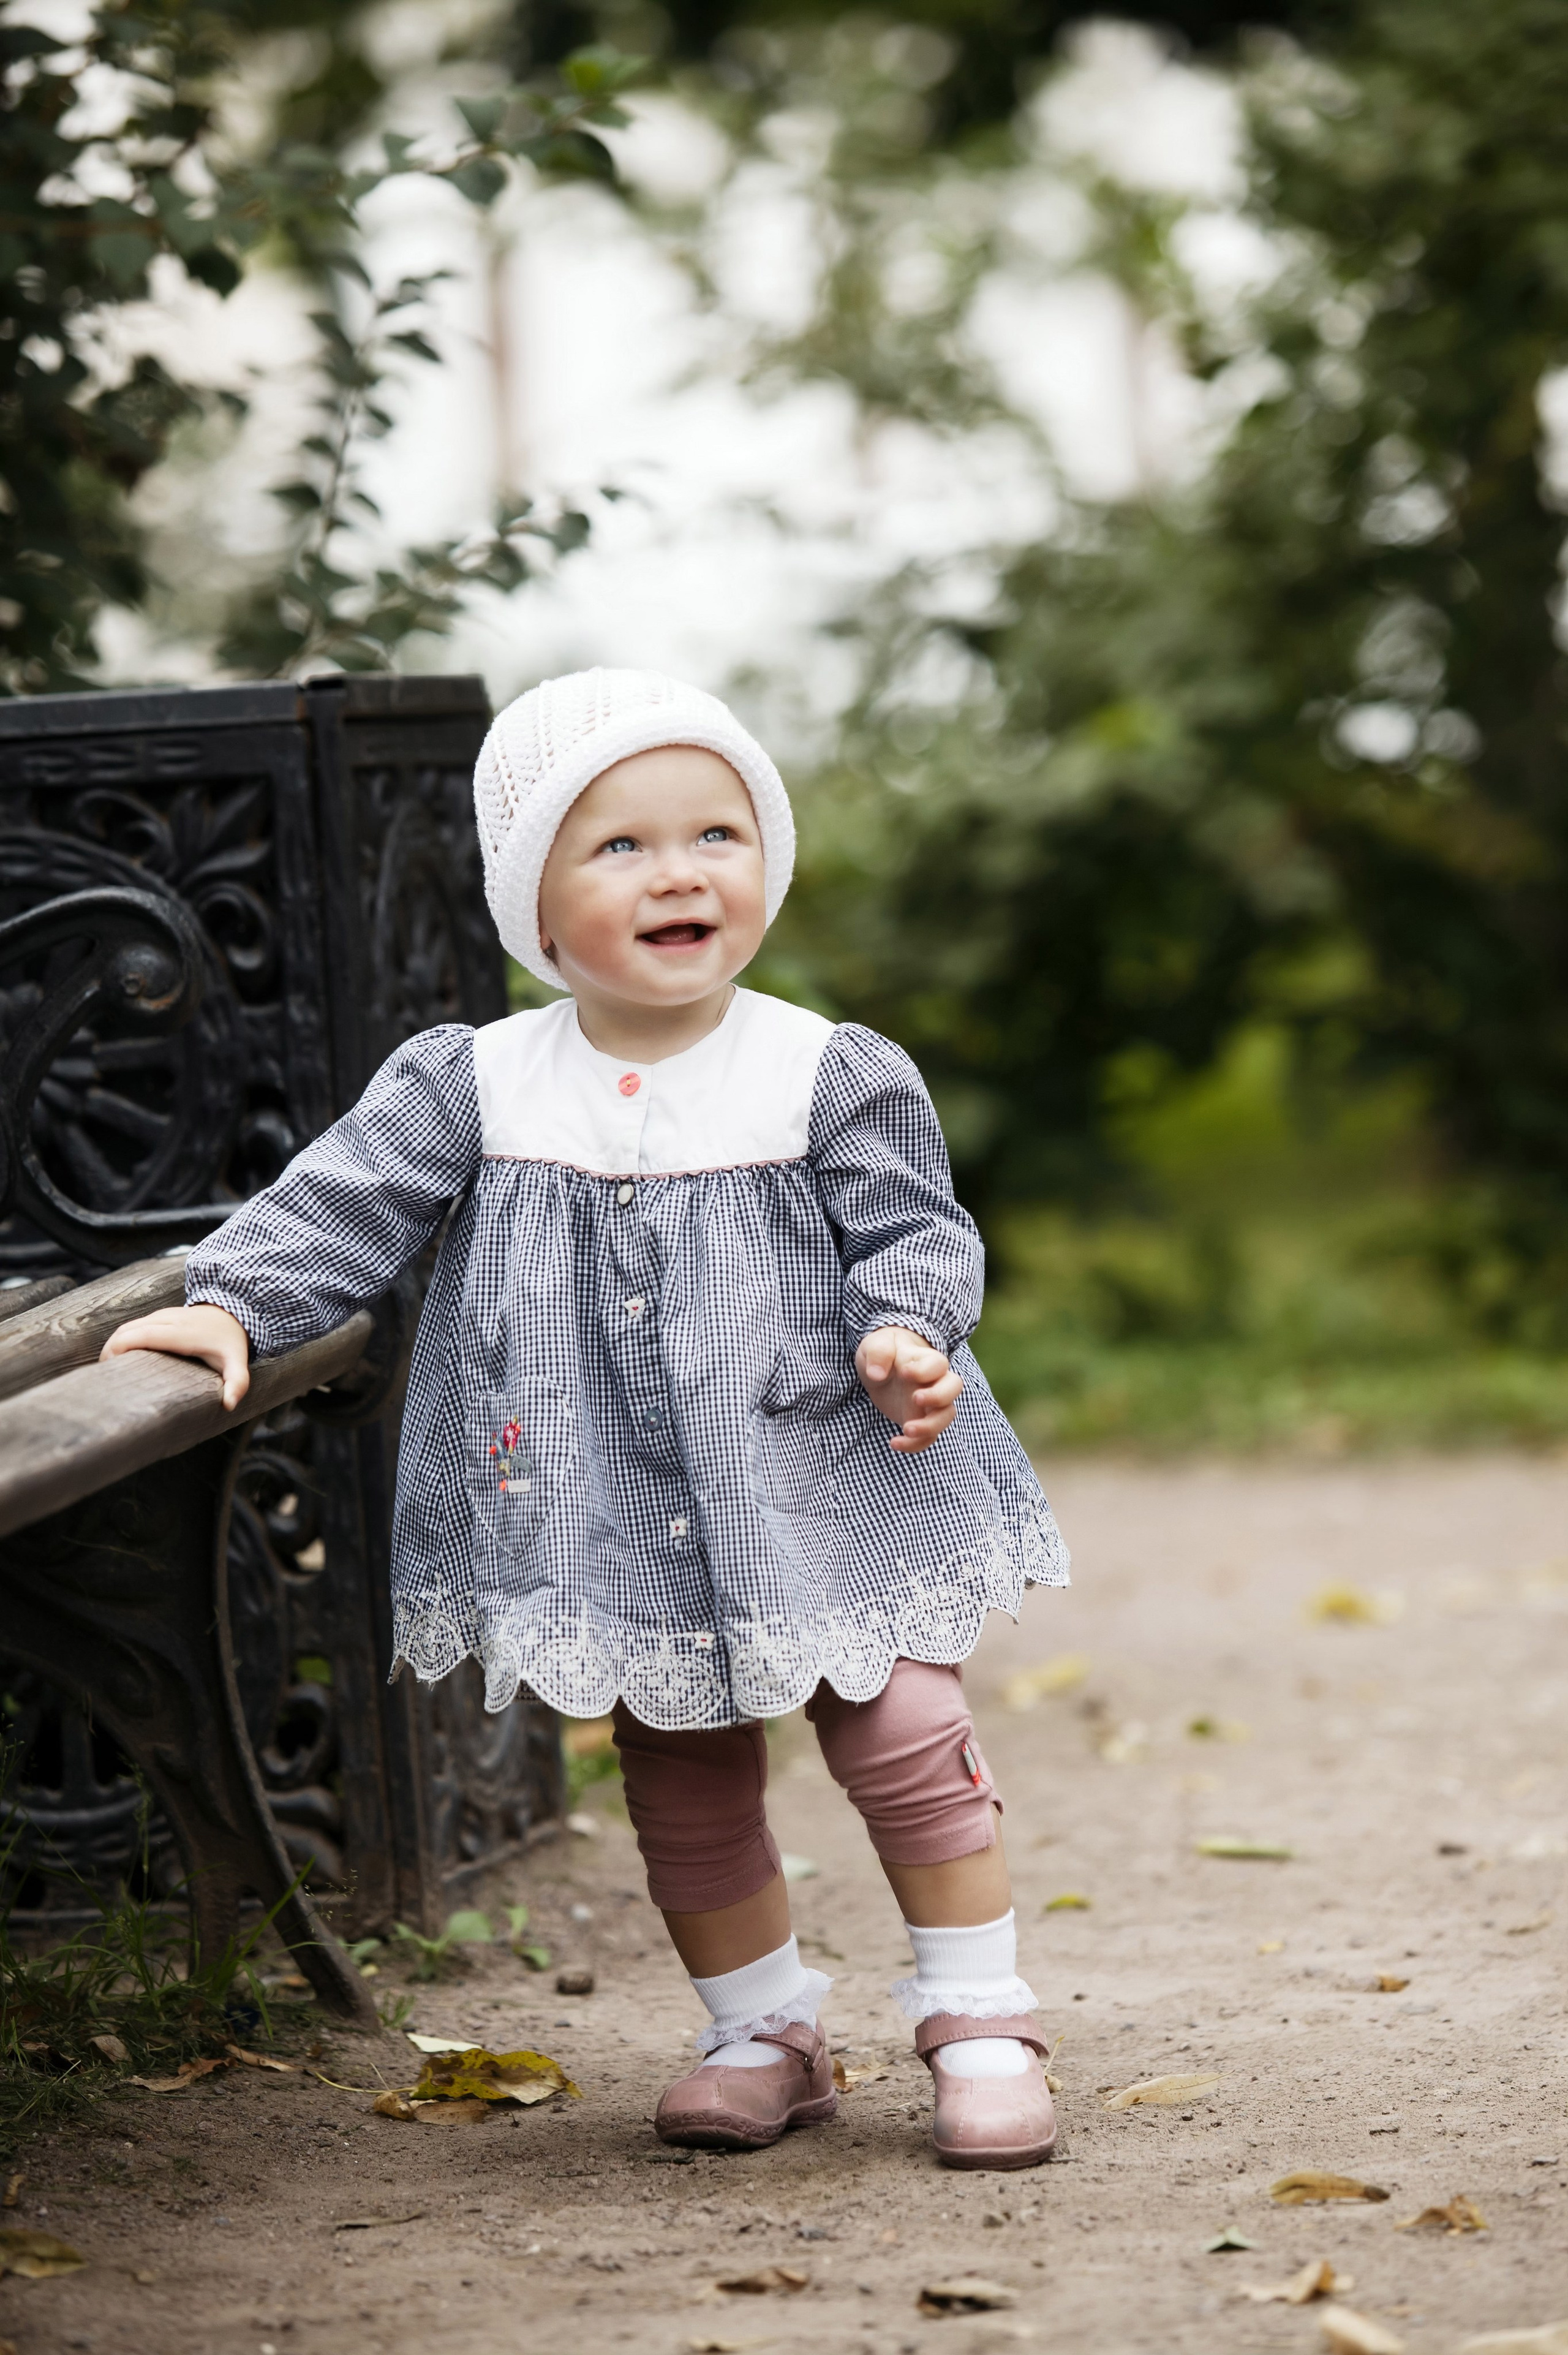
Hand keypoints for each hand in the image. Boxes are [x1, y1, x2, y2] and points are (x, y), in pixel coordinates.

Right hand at [100, 1303, 251, 1410]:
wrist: (235, 1313)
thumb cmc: (231, 1343)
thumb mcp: (238, 1362)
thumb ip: (237, 1382)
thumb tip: (228, 1404)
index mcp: (181, 1333)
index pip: (143, 1335)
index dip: (120, 1347)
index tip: (107, 1366)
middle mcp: (168, 1319)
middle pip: (128, 1330)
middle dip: (110, 1350)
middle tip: (102, 1376)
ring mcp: (162, 1315)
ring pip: (128, 1326)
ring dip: (113, 1345)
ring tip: (106, 1370)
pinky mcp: (159, 1315)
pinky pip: (134, 1325)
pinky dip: (121, 1340)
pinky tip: (118, 1358)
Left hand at [855, 1325, 962, 1452]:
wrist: (882, 1368)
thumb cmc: (882, 1352)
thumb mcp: (874, 1344)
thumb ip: (878, 1352)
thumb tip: (877, 1374)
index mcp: (925, 1359)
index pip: (938, 1364)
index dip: (925, 1370)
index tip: (904, 1373)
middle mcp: (935, 1381)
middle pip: (954, 1388)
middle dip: (938, 1397)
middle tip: (915, 1399)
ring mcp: (931, 1403)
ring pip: (946, 1416)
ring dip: (929, 1426)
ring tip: (905, 1429)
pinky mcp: (922, 1420)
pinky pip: (929, 1437)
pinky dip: (915, 1444)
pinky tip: (894, 1442)